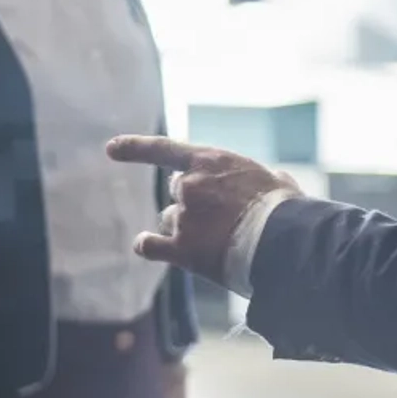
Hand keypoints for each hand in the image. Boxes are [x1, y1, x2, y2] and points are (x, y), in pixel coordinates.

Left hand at [105, 136, 300, 283]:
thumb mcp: (276, 181)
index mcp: (210, 161)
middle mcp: (189, 185)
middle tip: (223, 216)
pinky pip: (151, 245)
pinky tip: (147, 246)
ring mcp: (184, 217)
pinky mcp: (182, 249)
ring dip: (187, 228)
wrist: (285, 244)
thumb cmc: (287, 211)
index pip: (163, 149)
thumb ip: (259, 179)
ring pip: (172, 220)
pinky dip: (148, 245)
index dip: (134, 148)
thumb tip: (270, 184)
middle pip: (178, 191)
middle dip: (194, 200)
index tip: (110, 149)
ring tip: (219, 240)